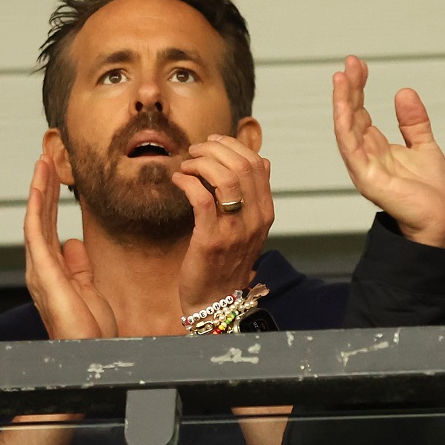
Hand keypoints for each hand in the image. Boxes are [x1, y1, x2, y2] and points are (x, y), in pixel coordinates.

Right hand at [24, 156, 117, 339]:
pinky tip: (38, 188)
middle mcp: (41, 267)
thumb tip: (73, 243)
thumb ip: (79, 266)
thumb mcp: (88, 289)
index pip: (50, 227)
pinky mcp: (44, 273)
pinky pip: (37, 233)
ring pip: (35, 219)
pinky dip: (36, 207)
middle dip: (43, 188)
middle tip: (45, 159)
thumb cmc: (88, 330)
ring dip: (37, 190)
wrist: (88, 353)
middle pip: (41, 218)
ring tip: (41, 163)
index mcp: (53, 270)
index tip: (54, 176)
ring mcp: (40, 269)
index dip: (51, 200)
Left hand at [171, 136, 273, 315]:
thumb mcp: (250, 227)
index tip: (213, 143)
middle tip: (195, 151)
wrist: (216, 301)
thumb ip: (256, 195)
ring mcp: (235, 230)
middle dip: (214, 150)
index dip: (233, 146)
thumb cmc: (227, 261)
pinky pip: (201, 198)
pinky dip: (187, 181)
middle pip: (241, 166)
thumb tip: (264, 161)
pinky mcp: (211, 239)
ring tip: (187, 165)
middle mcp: (255, 219)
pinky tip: (178, 180)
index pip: (257, 165)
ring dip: (201, 163)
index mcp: (266, 213)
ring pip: (224, 178)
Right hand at [332, 55, 444, 247]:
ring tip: (341, 77)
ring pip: (346, 128)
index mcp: (378, 148)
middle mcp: (366, 155)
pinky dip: (345, 125)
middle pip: (351, 116)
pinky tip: (344, 106)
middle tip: (349, 63)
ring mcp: (363, 166)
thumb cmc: (432, 193)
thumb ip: (413, 122)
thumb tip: (403, 92)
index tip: (359, 65)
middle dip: (349, 88)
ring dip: (342, 102)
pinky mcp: (366, 177)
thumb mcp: (425, 146)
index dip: (359, 88)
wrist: (441, 221)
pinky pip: (350, 148)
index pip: (362, 112)